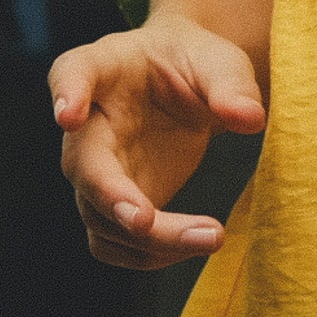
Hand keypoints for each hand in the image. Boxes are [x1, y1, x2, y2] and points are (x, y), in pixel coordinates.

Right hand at [49, 15, 265, 268]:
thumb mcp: (218, 61)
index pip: (71, 73)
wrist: (185, 84)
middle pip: (82, 164)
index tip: (69, 115)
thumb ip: (231, 85)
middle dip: (111, 197)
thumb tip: (249, 119)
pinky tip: (196, 244)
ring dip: (149, 239)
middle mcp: (86, 126)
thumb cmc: (193, 63)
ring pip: (100, 217)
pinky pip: (114, 242)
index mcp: (102, 67)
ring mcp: (95, 171)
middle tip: (146, 222)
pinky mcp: (113, 204)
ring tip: (212, 236)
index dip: (67, 94)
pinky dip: (150, 255)